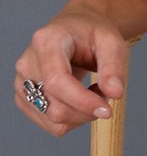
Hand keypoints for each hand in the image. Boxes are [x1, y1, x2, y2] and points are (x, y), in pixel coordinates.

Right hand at [14, 7, 129, 137]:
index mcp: (46, 42)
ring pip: (54, 120)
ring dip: (82, 114)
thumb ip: (114, 67)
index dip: (82, 101)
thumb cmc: (92, 34)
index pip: (56, 82)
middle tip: (106, 91)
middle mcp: (27, 63)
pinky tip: (80, 99)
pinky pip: (52, 125)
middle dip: (87, 109)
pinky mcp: (24, 99)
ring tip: (92, 92)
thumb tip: (115, 93)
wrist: (76, 31)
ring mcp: (21, 83)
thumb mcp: (111, 42)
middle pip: (55, 107)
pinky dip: (73, 119)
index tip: (107, 110)